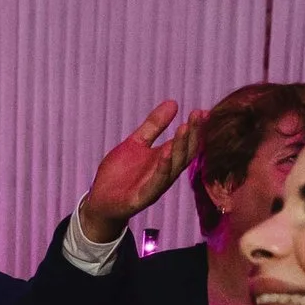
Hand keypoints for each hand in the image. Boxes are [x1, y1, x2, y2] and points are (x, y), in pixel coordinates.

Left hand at [76, 103, 206, 245]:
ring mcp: (155, 186)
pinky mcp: (142, 198)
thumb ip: (154, 125)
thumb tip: (173, 102)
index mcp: (165, 159)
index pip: (186, 143)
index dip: (196, 128)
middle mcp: (165, 173)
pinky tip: (166, 152)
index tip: (204, 111)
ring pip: (174, 167)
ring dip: (180, 147)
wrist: (100, 201)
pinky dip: (163, 168)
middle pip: (185, 153)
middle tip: (198, 114)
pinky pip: (156, 183)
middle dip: (193, 134)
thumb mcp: (136, 143)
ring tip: (185, 127)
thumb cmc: (119, 174)